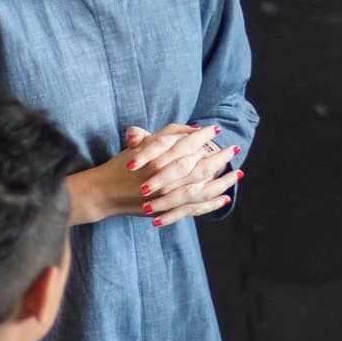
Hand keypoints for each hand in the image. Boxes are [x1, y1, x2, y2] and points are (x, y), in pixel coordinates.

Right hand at [67, 124, 236, 226]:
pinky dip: (212, 203)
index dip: (203, 136)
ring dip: (222, 181)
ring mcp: (167, 195)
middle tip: (234, 149)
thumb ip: (163, 136)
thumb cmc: (120, 166)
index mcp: (156, 156)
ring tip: (238, 174)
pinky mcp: (167, 210)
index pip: (186, 143)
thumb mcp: (138, 144)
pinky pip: (195, 207)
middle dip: (219, 157)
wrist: (103, 193)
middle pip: (199, 165)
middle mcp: (164, 175)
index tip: (215, 130)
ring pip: (202, 188)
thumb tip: (190, 131)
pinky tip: (225, 197)